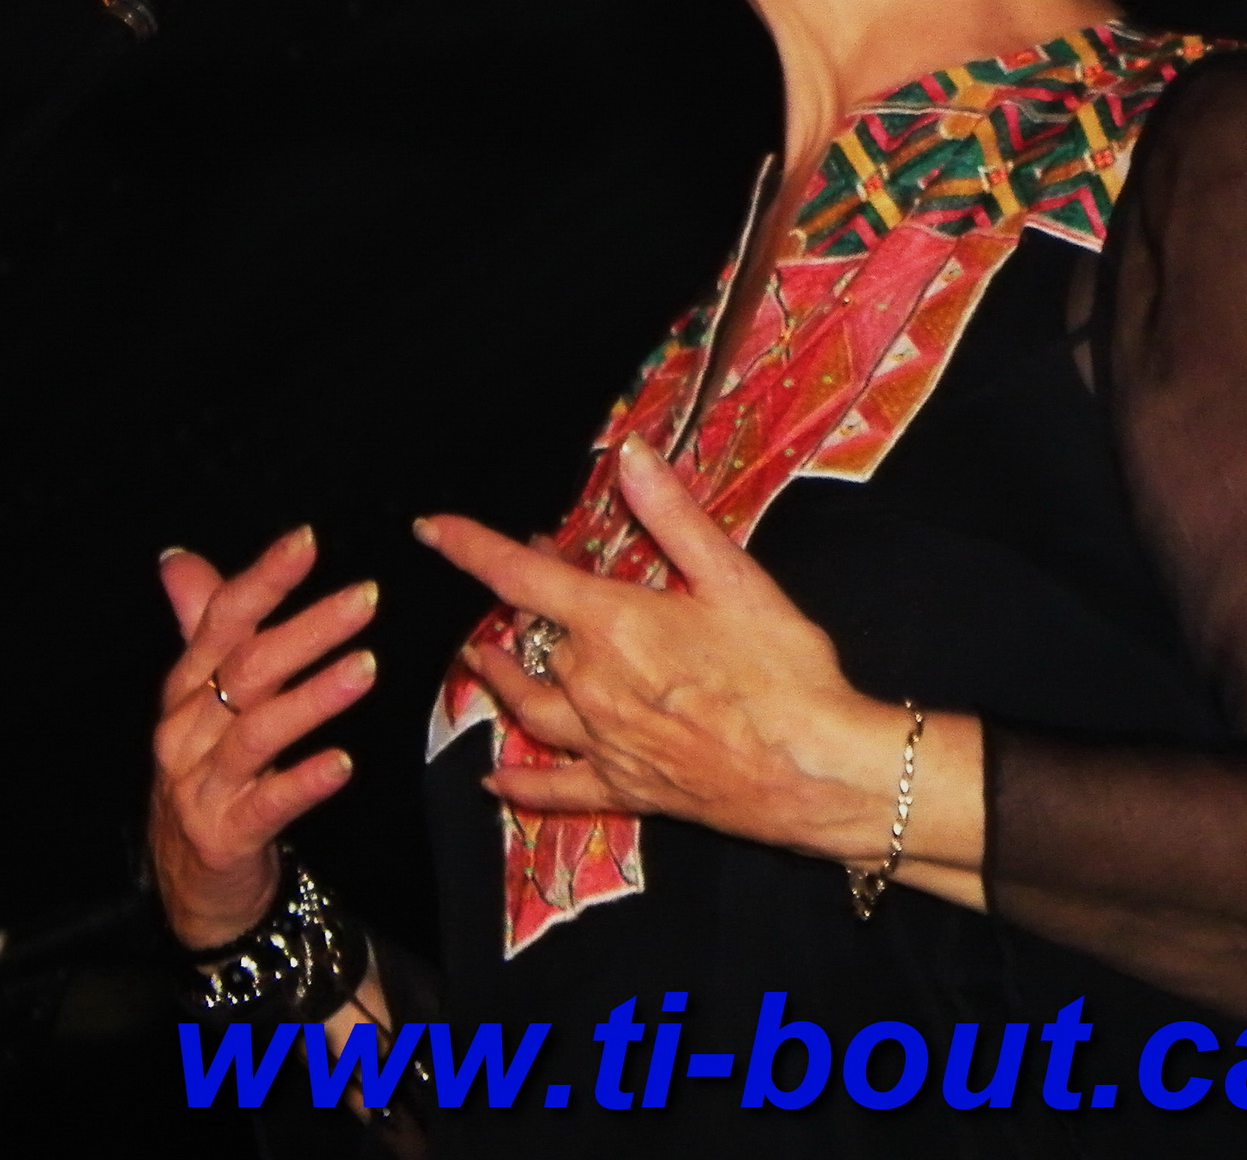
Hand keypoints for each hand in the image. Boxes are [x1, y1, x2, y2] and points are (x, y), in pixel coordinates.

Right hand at [147, 525, 378, 950]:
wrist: (192, 885)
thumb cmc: (207, 776)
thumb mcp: (199, 701)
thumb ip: (201, 628)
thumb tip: (180, 560)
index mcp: (185, 688)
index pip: (221, 621)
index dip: (263, 579)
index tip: (307, 540)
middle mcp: (185, 730)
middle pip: (246, 668)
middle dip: (307, 629)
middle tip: (366, 598)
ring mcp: (199, 785)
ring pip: (257, 731)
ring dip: (313, 696)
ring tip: (366, 666)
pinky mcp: (222, 836)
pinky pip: (267, 804)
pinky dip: (304, 781)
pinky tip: (343, 763)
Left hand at [416, 438, 922, 866]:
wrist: (814, 770)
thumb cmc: (782, 671)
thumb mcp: (735, 578)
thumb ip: (673, 516)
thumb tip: (629, 456)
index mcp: (614, 624)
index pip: (522, 575)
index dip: (472, 547)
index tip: (431, 529)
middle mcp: (592, 685)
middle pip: (534, 637)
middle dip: (527, 605)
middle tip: (539, 575)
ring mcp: (603, 743)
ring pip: (530, 708)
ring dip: (502, 681)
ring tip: (483, 663)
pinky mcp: (624, 790)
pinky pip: (556, 787)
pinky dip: (520, 782)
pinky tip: (496, 779)